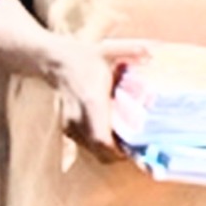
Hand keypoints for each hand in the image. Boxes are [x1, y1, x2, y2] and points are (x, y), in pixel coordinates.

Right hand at [53, 39, 142, 160]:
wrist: (53, 60)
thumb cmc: (84, 56)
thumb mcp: (108, 50)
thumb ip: (131, 50)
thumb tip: (151, 52)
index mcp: (92, 100)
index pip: (101, 137)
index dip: (116, 150)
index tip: (134, 152)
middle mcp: (79, 116)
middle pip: (98, 150)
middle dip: (119, 155)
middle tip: (138, 151)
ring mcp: (71, 124)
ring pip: (92, 150)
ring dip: (110, 152)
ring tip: (129, 145)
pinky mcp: (68, 127)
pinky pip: (86, 145)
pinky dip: (100, 147)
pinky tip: (114, 138)